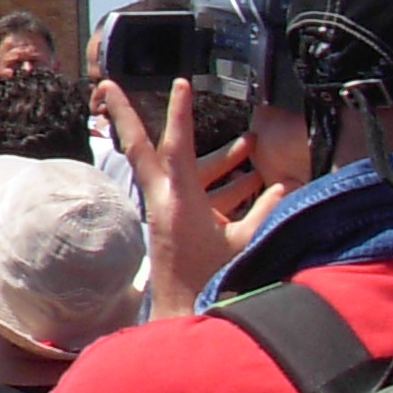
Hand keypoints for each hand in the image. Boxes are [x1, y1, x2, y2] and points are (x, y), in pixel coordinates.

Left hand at [96, 77, 291, 316]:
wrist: (182, 310)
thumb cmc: (210, 279)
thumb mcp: (243, 242)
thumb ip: (263, 212)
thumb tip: (286, 187)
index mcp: (177, 197)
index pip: (177, 144)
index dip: (180, 112)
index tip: (181, 83)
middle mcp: (162, 196)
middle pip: (141, 145)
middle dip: (125, 113)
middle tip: (107, 83)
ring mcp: (162, 206)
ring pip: (177, 167)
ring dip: (208, 154)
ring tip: (251, 142)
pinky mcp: (169, 219)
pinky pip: (190, 190)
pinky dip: (216, 182)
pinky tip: (251, 182)